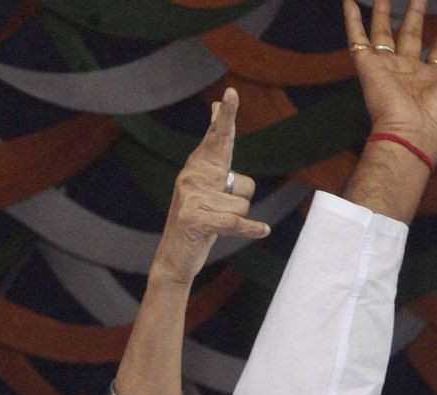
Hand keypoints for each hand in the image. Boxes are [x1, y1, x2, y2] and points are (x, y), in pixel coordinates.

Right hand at [151, 88, 268, 285]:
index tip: (231, 94)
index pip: (217, 137)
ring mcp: (191, 198)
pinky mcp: (193, 220)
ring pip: (242, 205)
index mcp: (198, 166)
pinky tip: (263, 230)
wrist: (174, 258)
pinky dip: (250, 229)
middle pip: (242, 181)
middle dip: (240, 192)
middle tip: (217, 199)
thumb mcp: (207, 184)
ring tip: (214, 225)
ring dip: (236, 219)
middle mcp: (192, 177)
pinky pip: (234, 222)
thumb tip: (216, 108)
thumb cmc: (198, 220)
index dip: (226, 116)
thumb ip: (215, 151)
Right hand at [344, 0, 436, 165]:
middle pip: (410, 38)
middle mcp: (408, 73)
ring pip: (383, 36)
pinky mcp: (369, 68)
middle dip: (415, 16)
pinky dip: (352, 22)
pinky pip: (357, 41)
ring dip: (384, 15)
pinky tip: (349, 3)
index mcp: (431, 79)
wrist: (411, 135)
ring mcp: (387, 70)